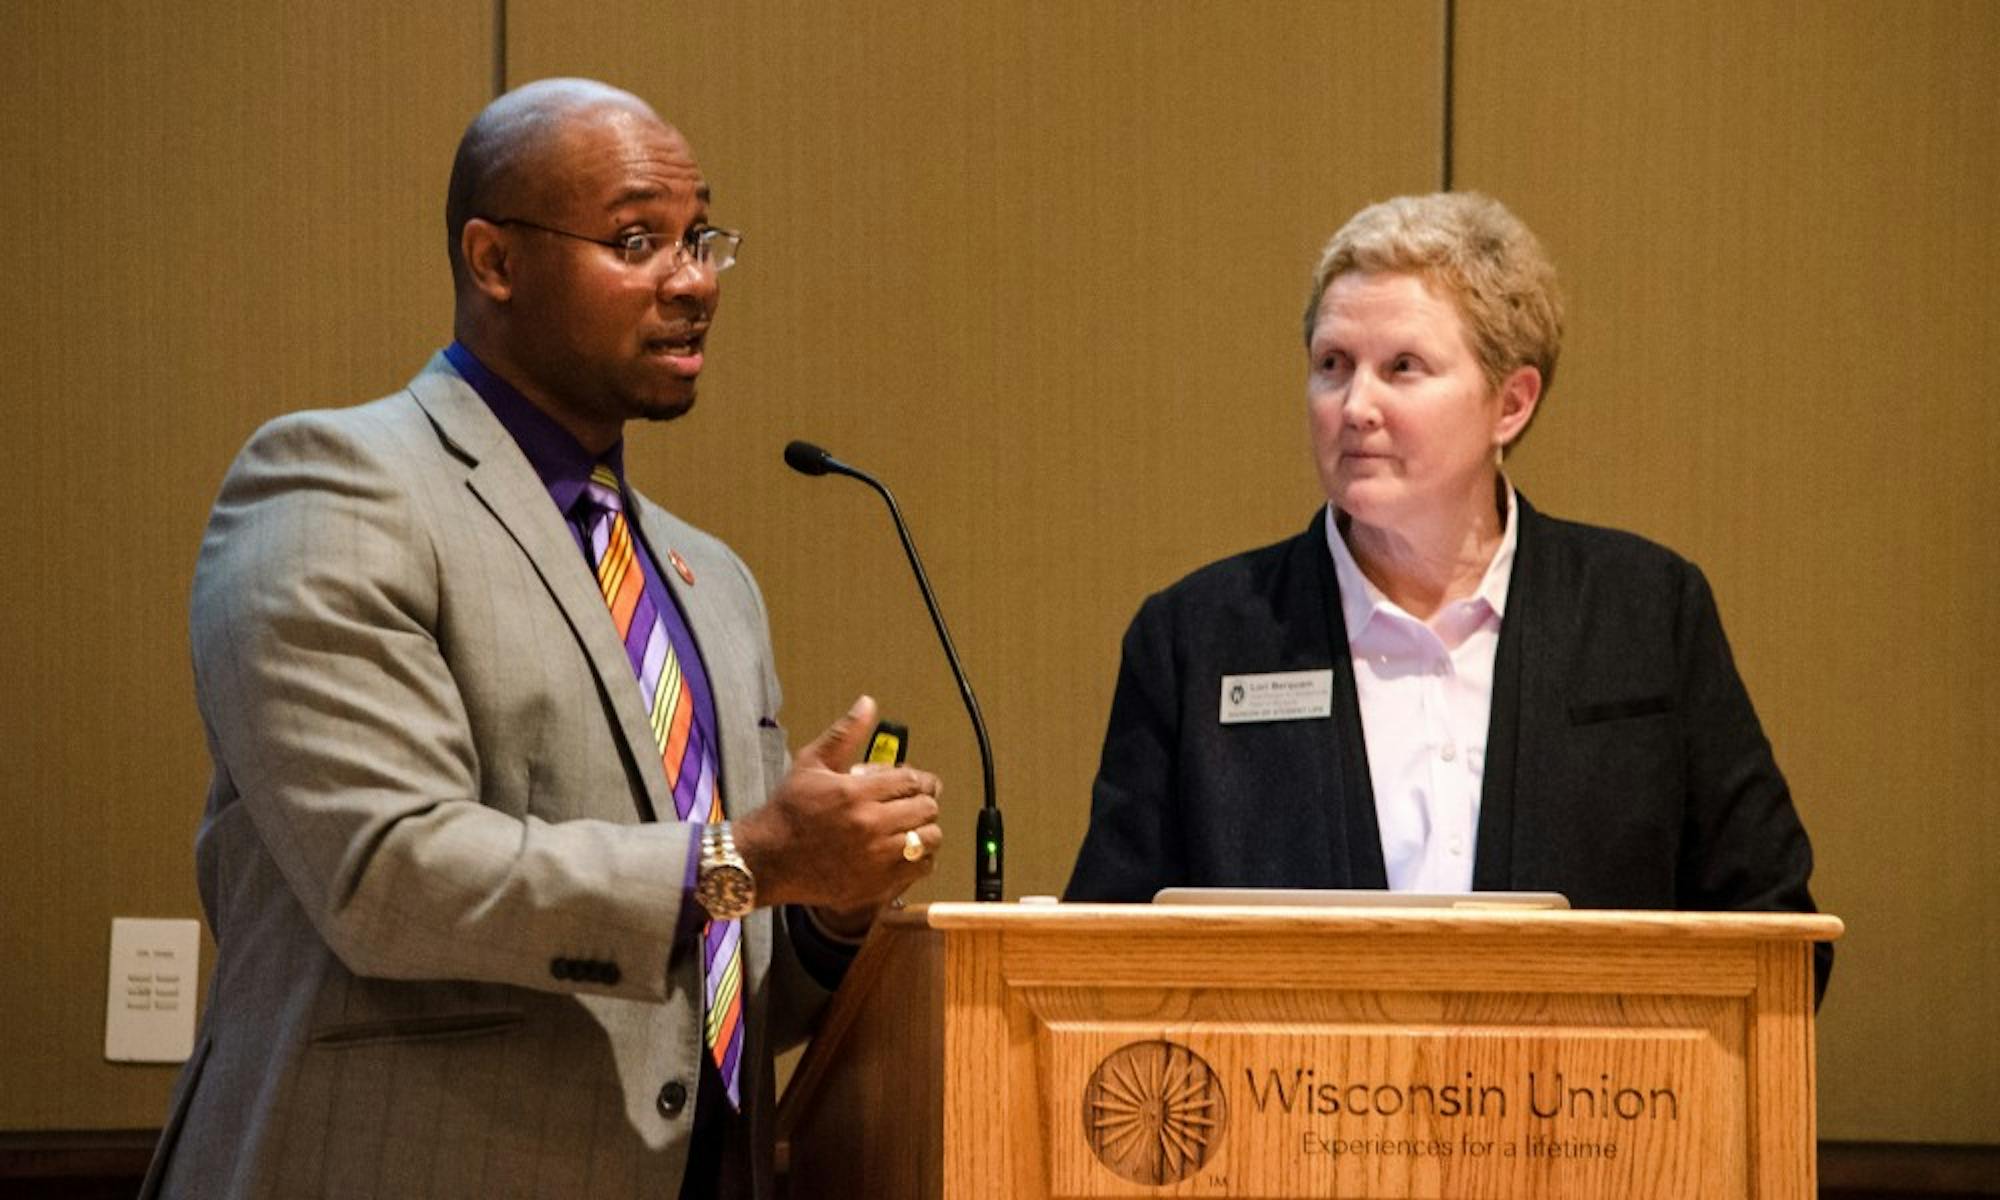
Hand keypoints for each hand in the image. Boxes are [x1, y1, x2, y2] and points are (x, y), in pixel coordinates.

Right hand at [732, 696, 942, 913]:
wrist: (766, 859)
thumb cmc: (788, 810)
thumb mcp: (811, 763)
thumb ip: (844, 734)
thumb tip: (868, 703)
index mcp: (856, 793)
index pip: (912, 781)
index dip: (919, 779)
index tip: (914, 783)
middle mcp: (869, 826)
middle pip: (926, 809)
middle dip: (923, 802)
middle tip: (914, 803)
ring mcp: (874, 859)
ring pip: (929, 840)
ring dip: (925, 830)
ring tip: (911, 827)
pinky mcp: (875, 885)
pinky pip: (919, 869)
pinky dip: (920, 859)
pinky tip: (905, 850)